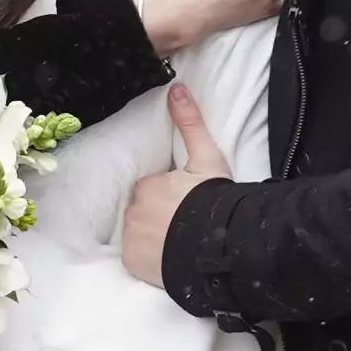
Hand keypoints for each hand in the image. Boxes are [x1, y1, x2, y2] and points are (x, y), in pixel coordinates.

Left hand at [121, 85, 231, 284]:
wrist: (219, 247)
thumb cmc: (213, 201)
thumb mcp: (206, 158)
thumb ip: (189, 123)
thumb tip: (175, 88)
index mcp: (147, 185)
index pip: (151, 188)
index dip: (168, 195)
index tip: (185, 203)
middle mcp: (133, 210)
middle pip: (142, 210)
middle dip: (158, 215)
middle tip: (183, 222)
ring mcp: (131, 238)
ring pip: (138, 233)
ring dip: (152, 236)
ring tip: (178, 242)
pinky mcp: (132, 263)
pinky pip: (136, 257)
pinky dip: (147, 257)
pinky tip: (167, 257)